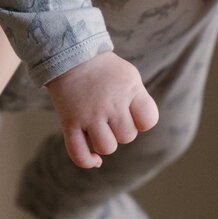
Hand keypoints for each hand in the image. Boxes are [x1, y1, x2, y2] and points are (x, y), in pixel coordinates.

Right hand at [46, 52, 159, 168]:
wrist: (71, 57)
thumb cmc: (106, 70)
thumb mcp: (130, 77)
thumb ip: (139, 101)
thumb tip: (141, 129)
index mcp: (128, 90)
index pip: (148, 120)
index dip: (143, 121)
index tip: (134, 113)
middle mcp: (110, 104)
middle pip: (127, 136)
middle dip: (123, 131)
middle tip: (113, 116)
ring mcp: (88, 115)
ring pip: (106, 148)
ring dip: (107, 143)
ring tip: (102, 130)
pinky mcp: (69, 123)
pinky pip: (78, 153)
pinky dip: (88, 161)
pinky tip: (95, 160)